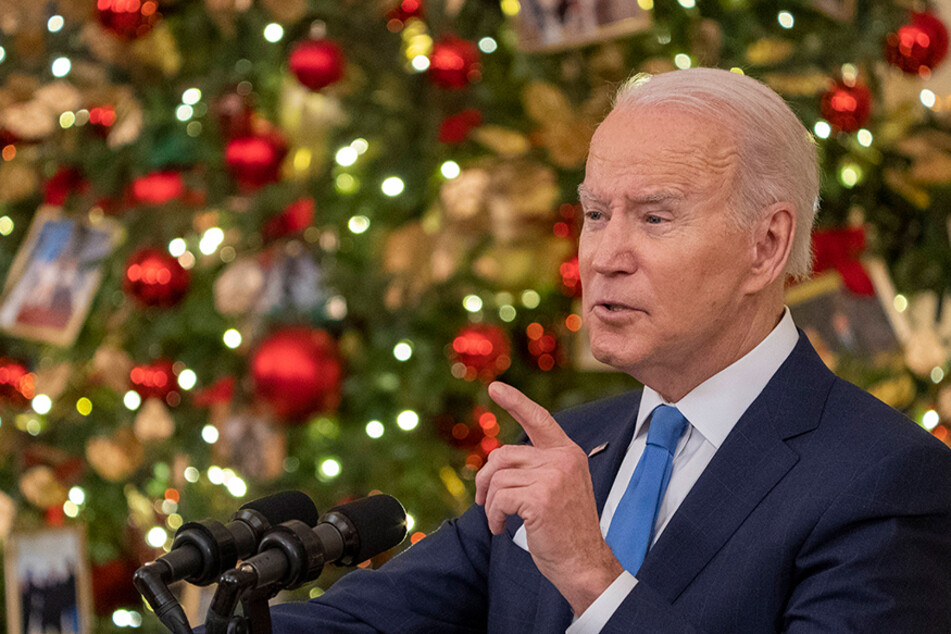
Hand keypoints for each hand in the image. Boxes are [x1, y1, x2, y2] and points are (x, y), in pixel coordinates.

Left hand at [476, 381, 623, 614]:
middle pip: (503, 456)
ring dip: (491, 504)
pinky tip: (501, 528)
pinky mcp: (540, 498)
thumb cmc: (566, 529)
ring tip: (499, 520)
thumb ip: (537, 467)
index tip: (495, 387)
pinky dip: (494, 516)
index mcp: (568, 453)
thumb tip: (497, 461)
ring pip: (498, 479)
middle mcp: (563, 459)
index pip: (539, 419)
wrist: (585, 563)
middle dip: (485, 479)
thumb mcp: (557, 488)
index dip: (515, 402)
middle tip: (483, 501)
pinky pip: (499, 499)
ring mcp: (553, 477)